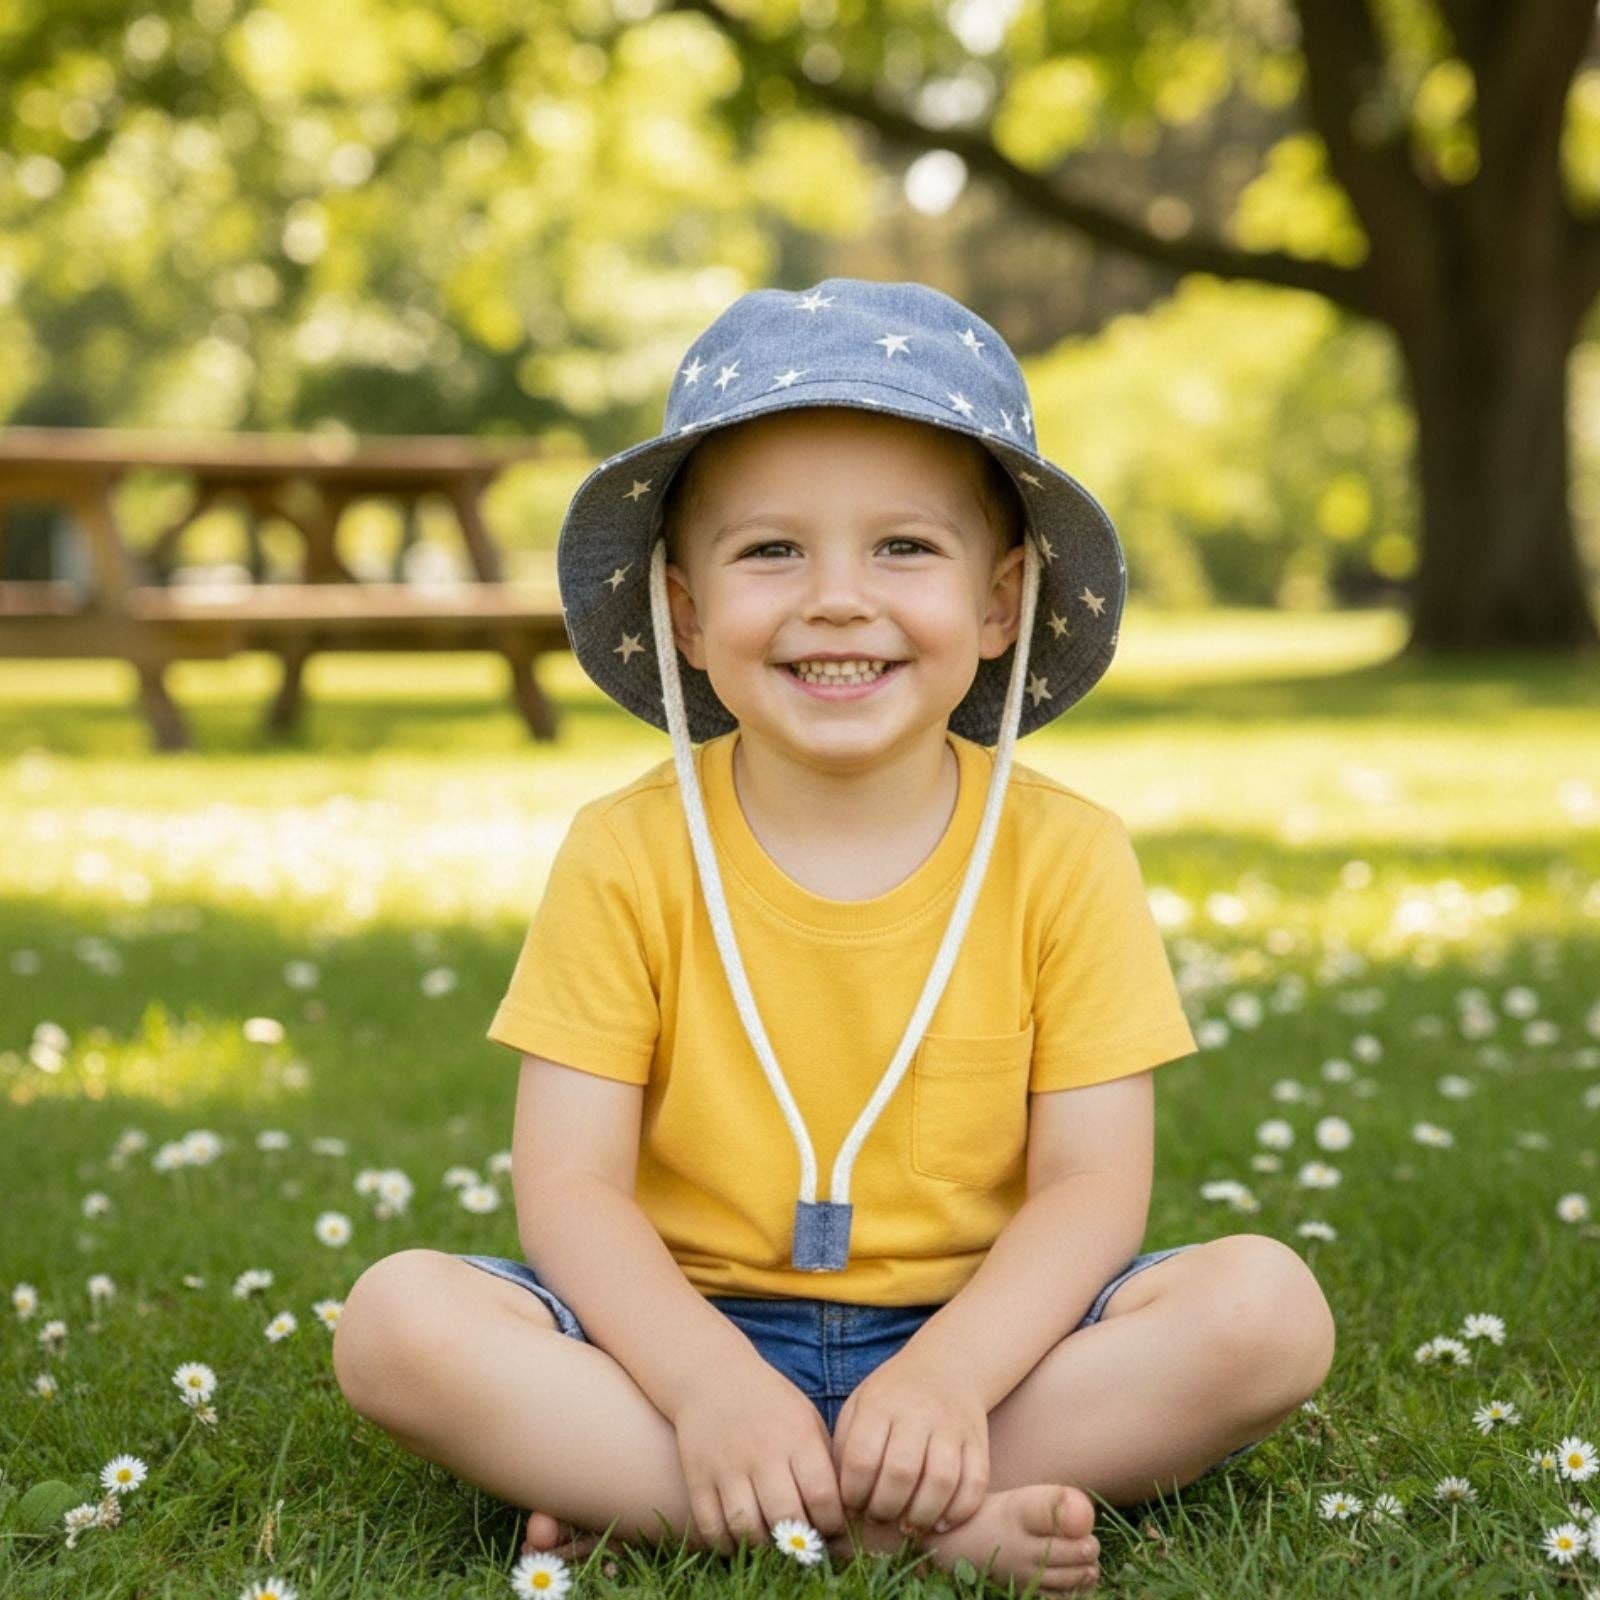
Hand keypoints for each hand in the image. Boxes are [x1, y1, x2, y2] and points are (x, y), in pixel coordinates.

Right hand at [669, 1356, 846, 1556]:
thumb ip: (824, 1463)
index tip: (830, 1529)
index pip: (822, 1496)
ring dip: (763, 1549)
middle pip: (785, 1517)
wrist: (712, 1377)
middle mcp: (762, 1452)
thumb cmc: (770, 1405)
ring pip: (747, 1529)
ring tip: (772, 1545)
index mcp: (797, 1436)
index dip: (831, 1524)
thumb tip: (841, 1516)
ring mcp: (727, 1466)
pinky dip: (727, 1545)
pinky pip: (711, 1528)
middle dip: (799, 1543)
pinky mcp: (698, 1477)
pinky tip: (739, 1541)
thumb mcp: (806, 1420)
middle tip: (802, 1546)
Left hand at [831, 1345, 988, 1535]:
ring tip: (907, 1527)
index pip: (862, 1459)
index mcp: (880, 1404)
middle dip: (885, 1509)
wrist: (947, 1367)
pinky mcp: (978, 1441)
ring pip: (941, 1480)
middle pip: (902, 1472)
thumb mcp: (860, 1407)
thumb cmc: (892, 1397)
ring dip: (921, 1516)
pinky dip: (958, 1511)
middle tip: (880, 1518)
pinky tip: (939, 1523)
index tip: (853, 1505)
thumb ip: (846, 1448)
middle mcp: (918, 1413)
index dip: (853, 1494)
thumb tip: (841, 1500)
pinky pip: (975, 1483)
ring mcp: (952, 1426)